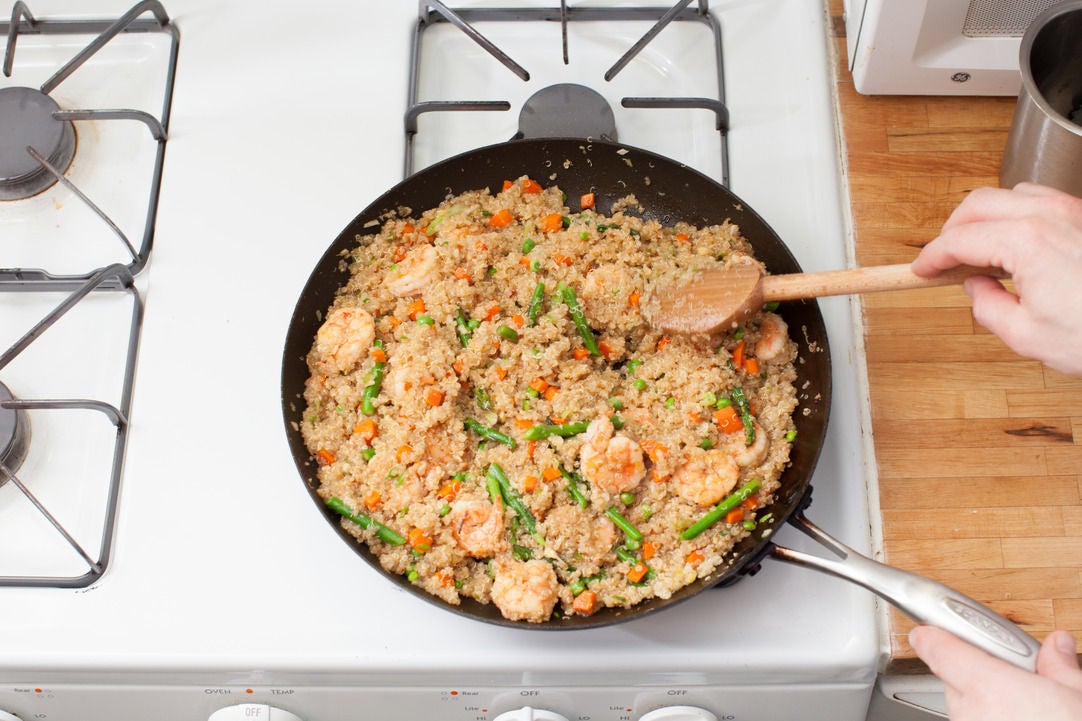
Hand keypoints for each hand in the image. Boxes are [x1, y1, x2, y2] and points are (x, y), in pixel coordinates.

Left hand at [910, 626, 1081, 720]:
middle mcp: (970, 714)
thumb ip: (1059, 668)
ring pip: (964, 712)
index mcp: (988, 687)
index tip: (930, 627)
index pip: (937, 649)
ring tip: (1028, 713)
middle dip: (978, 675)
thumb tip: (1057, 646)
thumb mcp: (1079, 698)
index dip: (933, 634)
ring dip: (985, 708)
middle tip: (1015, 678)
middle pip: (954, 681)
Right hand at [911, 183, 1081, 375]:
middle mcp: (1049, 216)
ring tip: (979, 249)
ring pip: (1011, 195)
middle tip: (942, 257)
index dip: (931, 256)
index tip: (920, 269)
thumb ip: (988, 307)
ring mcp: (1073, 212)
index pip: (959, 239)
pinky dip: (1017, 215)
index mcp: (1026, 242)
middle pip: (978, 203)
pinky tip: (1017, 244)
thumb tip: (976, 288)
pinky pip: (1042, 201)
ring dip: (985, 217)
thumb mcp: (1027, 335)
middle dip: (951, 229)